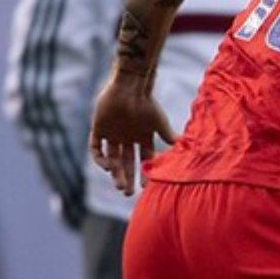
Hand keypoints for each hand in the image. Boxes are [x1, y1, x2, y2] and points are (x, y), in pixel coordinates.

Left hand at [89, 70, 174, 195]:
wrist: (129, 86)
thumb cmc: (147, 103)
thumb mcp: (160, 123)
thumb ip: (169, 137)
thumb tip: (183, 150)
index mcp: (142, 136)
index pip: (144, 159)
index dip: (144, 173)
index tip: (145, 186)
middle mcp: (127, 137)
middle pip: (126, 162)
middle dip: (127, 178)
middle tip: (126, 192)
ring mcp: (112, 133)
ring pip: (111, 158)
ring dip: (114, 172)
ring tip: (119, 184)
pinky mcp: (99, 128)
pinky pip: (96, 148)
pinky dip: (100, 159)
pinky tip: (108, 166)